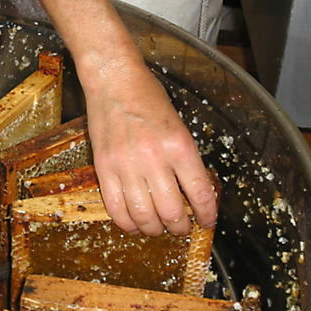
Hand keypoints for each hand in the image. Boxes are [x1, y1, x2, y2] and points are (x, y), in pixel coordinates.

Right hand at [84, 59, 216, 235]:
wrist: (114, 81)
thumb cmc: (148, 98)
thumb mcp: (179, 126)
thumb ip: (185, 160)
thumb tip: (193, 195)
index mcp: (179, 146)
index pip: (200, 194)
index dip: (207, 216)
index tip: (207, 222)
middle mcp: (154, 158)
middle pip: (171, 212)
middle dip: (180, 227)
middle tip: (181, 228)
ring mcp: (126, 164)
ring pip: (143, 216)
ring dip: (154, 229)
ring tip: (158, 228)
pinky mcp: (104, 168)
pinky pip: (115, 208)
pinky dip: (127, 223)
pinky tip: (134, 223)